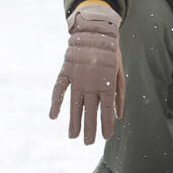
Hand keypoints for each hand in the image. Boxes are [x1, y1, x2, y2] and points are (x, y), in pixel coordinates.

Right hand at [49, 1, 125, 143]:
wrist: (95, 30)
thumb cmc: (111, 53)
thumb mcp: (120, 73)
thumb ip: (119, 94)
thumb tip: (119, 115)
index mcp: (106, 84)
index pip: (106, 111)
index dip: (106, 125)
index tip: (105, 137)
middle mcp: (91, 84)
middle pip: (90, 112)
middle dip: (90, 129)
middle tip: (88, 143)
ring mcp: (77, 78)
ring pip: (74, 105)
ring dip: (74, 122)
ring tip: (73, 136)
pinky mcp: (66, 71)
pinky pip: (59, 89)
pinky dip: (55, 102)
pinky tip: (53, 116)